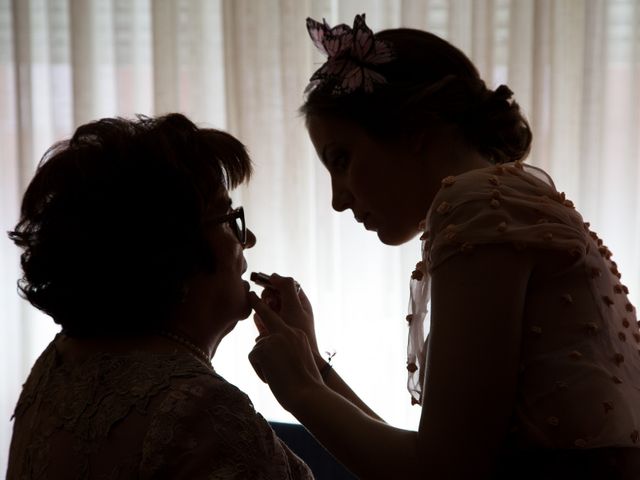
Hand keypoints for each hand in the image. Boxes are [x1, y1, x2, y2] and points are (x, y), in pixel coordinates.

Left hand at [248, 292, 322, 411]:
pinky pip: (253, 357)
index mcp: (299, 334)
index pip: (281, 318)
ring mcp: (276, 338)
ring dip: (262, 364)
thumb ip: (284, 349)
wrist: (308, 395)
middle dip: (258, 304)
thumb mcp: (298, 360)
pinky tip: (271, 379)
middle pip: (268, 318)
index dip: (268, 307)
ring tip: (276, 378)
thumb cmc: (305, 385)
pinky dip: (259, 371)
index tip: (258, 296)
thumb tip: (261, 344)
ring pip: (258, 347)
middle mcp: (288, 331)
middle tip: (251, 294)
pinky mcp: (264, 347)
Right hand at [255, 273, 319, 354]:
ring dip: (262, 311)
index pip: (283, 285)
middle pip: (272, 295)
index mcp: (299, 301)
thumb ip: (286, 288)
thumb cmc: (299, 333)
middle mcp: (291, 309)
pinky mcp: (273, 332)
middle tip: (268, 305)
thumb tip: (274, 275)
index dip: (273, 284)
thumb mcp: (294, 307)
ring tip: (264, 320)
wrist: (299, 360)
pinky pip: (262, 322)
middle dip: (267, 299)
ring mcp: (281, 321)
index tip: (264, 286)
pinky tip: (261, 331)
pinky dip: (260, 323)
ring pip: (265, 308)